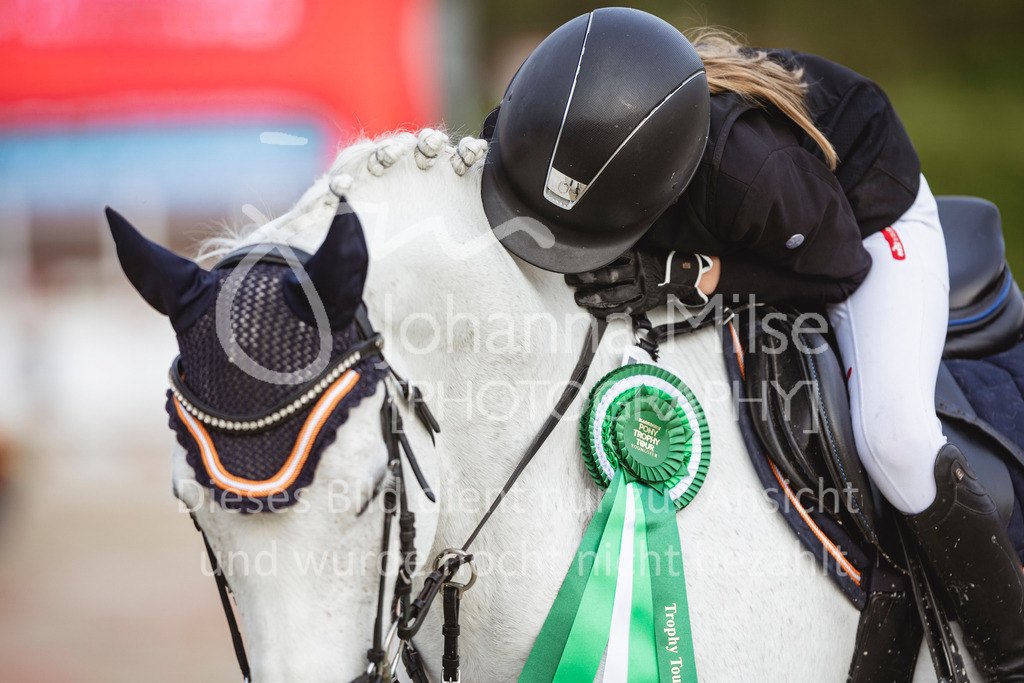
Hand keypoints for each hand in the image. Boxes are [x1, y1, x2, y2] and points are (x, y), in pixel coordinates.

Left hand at [565, 249, 712, 316]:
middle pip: (607, 275)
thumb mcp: (642, 246)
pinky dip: (607, 312)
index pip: (609, 257)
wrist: (681, 272)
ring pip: (614, 294)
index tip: (575, 264)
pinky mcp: (644, 302)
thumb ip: (624, 247)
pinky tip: (595, 311)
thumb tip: (599, 241)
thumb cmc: (658, 259)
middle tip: (571, 280)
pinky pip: (623, 309)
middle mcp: (638, 271)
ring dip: (593, 298)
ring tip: (579, 298)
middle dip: (585, 279)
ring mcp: (641, 288)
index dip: (589, 262)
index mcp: (637, 255)